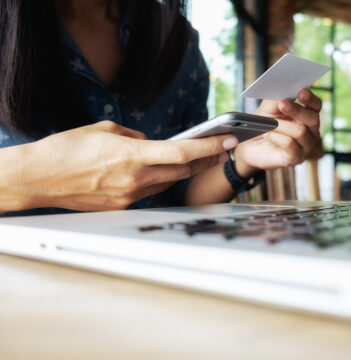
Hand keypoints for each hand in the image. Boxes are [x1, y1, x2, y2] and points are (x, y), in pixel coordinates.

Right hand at [10, 121, 236, 211]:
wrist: (39, 178)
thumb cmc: (66, 150)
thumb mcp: (104, 129)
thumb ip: (134, 136)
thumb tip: (150, 142)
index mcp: (132, 155)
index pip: (182, 152)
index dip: (208, 146)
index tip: (226, 140)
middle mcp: (135, 178)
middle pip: (182, 170)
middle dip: (205, 159)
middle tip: (220, 149)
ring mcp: (130, 196)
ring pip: (167, 182)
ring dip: (183, 171)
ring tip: (196, 158)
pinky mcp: (122, 207)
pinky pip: (148, 192)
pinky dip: (157, 180)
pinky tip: (157, 172)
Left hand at [234, 88, 323, 177]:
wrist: (250, 146)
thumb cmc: (263, 124)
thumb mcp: (268, 108)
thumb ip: (277, 99)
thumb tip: (285, 92)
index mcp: (307, 115)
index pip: (316, 106)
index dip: (311, 99)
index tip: (301, 92)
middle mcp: (311, 131)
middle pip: (313, 118)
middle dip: (297, 110)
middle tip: (282, 104)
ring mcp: (305, 146)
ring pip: (300, 131)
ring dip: (281, 125)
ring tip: (268, 125)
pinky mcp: (296, 158)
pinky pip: (291, 144)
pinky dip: (277, 137)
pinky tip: (268, 135)